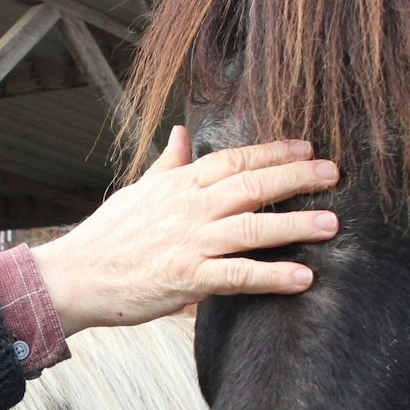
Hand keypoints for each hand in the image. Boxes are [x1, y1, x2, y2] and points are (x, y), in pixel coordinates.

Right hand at [32, 127, 338, 332]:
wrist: (75, 276)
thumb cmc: (107, 236)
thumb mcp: (138, 190)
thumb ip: (169, 163)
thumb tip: (182, 132)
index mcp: (180, 184)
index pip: (235, 159)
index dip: (274, 152)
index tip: (307, 147)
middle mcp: (190, 208)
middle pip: (252, 185)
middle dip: (297, 177)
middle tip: (334, 174)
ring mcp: (191, 242)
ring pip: (253, 227)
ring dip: (295, 224)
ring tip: (332, 224)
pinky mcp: (188, 278)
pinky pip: (239, 275)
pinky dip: (272, 275)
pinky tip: (302, 278)